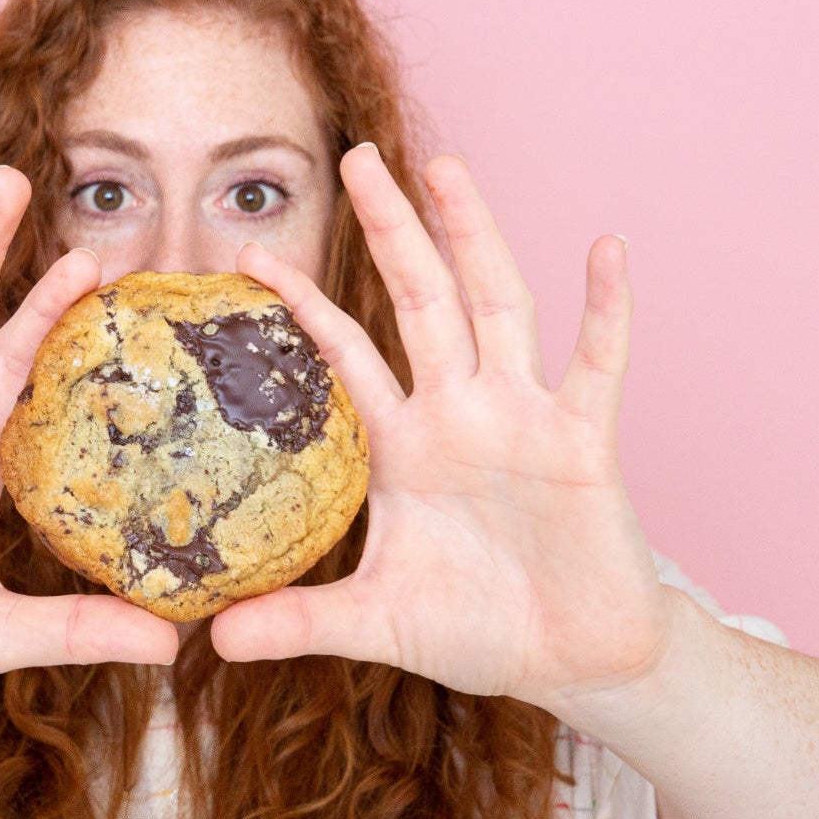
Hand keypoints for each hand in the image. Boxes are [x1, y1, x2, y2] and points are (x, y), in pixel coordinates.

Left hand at [210, 144, 674, 721]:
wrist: (570, 662)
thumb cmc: (475, 629)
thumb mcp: (375, 623)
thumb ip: (299, 621)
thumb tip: (211, 639)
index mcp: (404, 443)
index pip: (346, 354)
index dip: (302, 304)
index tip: (247, 253)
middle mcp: (461, 411)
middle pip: (420, 298)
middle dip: (391, 229)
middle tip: (355, 156)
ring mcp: (524, 417)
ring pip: (496, 306)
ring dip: (475, 237)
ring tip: (447, 167)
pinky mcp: (584, 440)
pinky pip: (598, 364)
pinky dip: (606, 310)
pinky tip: (607, 248)